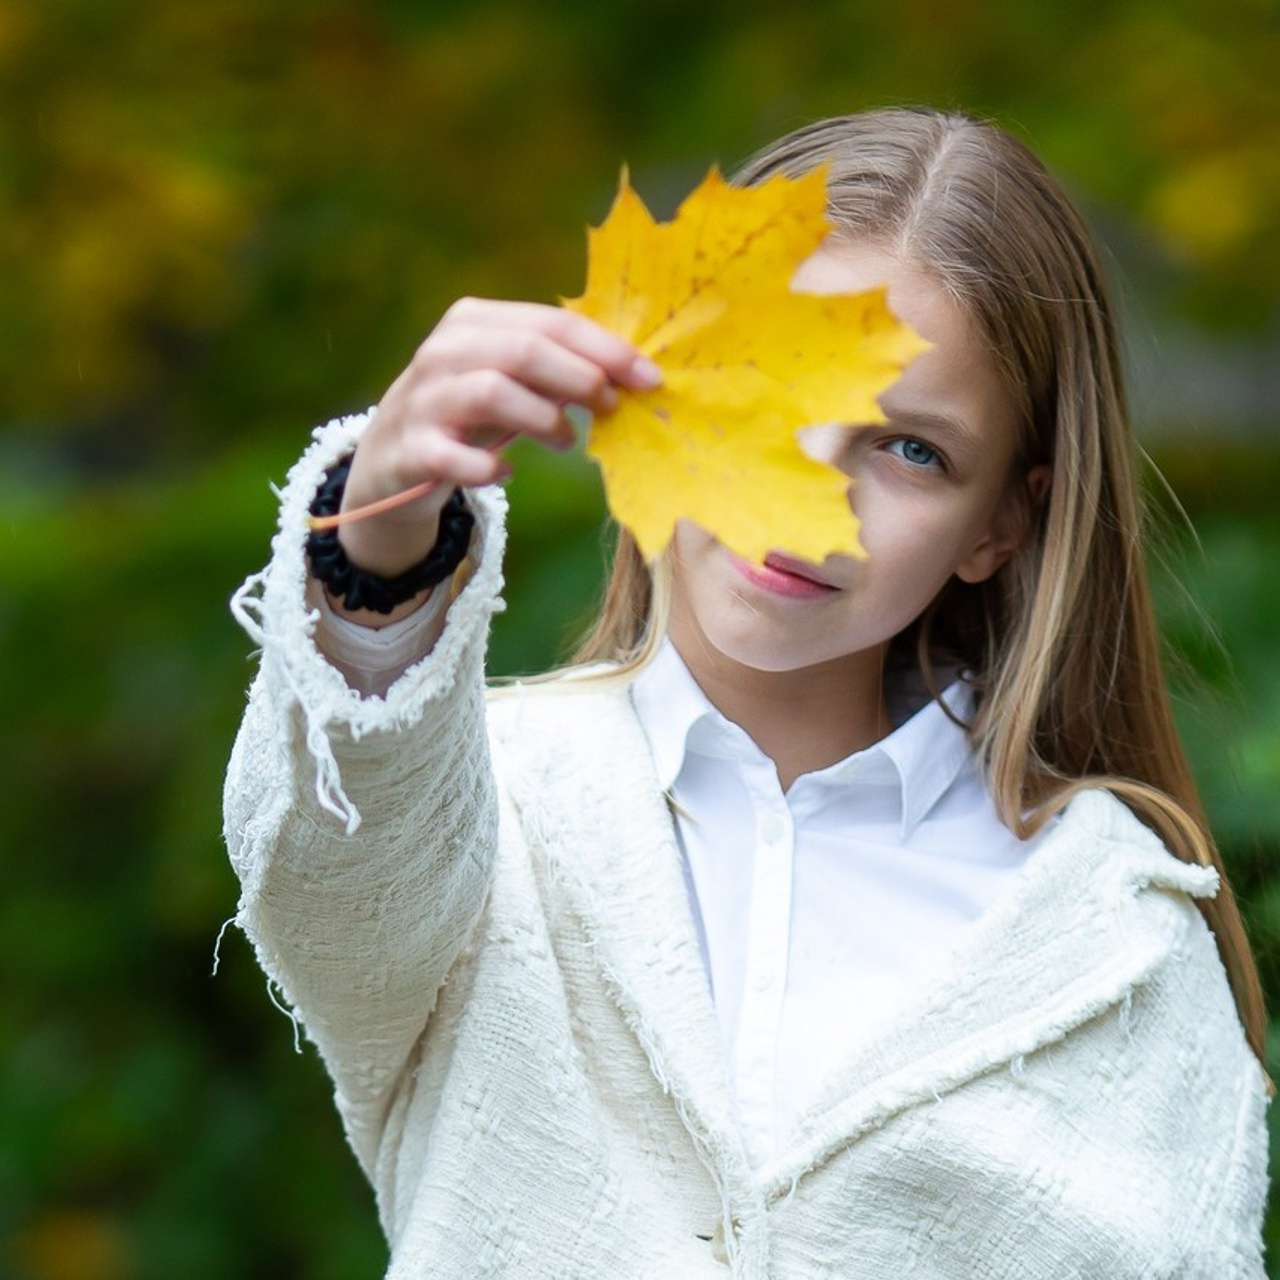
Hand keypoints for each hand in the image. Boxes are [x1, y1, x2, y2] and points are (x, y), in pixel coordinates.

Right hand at [337, 299, 659, 581]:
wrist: (390, 462)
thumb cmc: (466, 416)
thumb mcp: (509, 381)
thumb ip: (557, 369)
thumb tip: (629, 374)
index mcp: (473, 322)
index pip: (551, 322)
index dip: (606, 349)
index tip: (650, 378)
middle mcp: (443, 352)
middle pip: (525, 350)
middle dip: (581, 378)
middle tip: (611, 407)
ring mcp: (423, 400)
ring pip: (493, 391)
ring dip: (544, 418)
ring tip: (566, 440)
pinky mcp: (411, 449)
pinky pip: (456, 456)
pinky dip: (489, 466)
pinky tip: (506, 471)